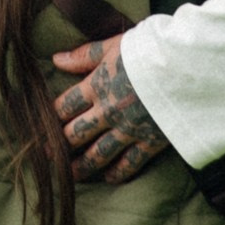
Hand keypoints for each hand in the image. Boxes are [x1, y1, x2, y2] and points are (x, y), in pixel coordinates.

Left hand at [52, 40, 170, 183]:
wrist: (185, 67)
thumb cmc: (150, 49)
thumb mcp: (114, 44)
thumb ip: (85, 55)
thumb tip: (56, 59)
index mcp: (97, 85)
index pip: (65, 106)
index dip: (50, 117)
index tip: (39, 127)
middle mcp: (108, 111)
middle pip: (76, 134)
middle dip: (58, 146)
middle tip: (45, 158)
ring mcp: (129, 129)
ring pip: (98, 154)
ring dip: (82, 166)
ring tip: (70, 175)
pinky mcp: (150, 141)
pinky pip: (130, 163)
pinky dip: (118, 173)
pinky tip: (109, 179)